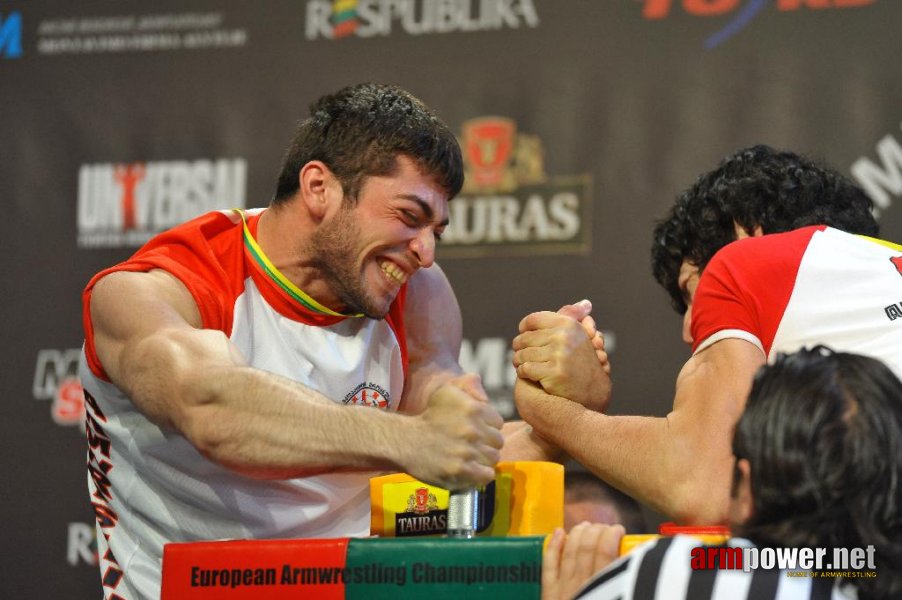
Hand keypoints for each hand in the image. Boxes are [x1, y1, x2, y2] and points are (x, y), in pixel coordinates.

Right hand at [404, 374, 503, 489]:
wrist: (407, 441)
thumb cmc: (431, 416)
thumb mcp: (448, 392)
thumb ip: (470, 385)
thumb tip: (486, 397)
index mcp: (473, 408)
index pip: (498, 423)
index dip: (488, 426)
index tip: (476, 430)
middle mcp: (472, 429)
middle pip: (498, 441)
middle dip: (487, 443)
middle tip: (472, 444)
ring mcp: (467, 452)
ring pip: (493, 458)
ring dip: (483, 458)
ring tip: (469, 456)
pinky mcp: (462, 471)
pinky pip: (487, 474)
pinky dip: (481, 473)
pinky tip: (470, 468)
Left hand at [512, 300, 611, 411]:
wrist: (593, 391)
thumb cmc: (583, 362)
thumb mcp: (580, 336)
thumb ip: (575, 318)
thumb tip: (585, 302)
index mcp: (568, 324)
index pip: (534, 320)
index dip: (525, 327)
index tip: (524, 334)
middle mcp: (563, 337)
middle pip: (524, 338)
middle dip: (519, 347)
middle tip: (520, 353)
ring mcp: (559, 355)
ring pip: (522, 354)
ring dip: (518, 361)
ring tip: (521, 363)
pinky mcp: (554, 372)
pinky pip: (525, 369)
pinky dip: (522, 372)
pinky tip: (528, 374)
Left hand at [542, 523, 624, 599]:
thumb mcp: (621, 598)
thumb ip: (622, 583)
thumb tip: (630, 566)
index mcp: (603, 590)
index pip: (606, 552)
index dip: (612, 535)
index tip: (619, 530)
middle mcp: (581, 585)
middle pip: (587, 548)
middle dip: (596, 531)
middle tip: (605, 527)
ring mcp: (563, 587)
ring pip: (570, 551)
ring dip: (578, 534)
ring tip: (586, 525)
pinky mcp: (549, 593)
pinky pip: (549, 564)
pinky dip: (553, 546)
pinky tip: (558, 532)